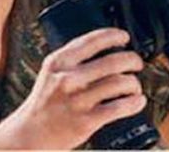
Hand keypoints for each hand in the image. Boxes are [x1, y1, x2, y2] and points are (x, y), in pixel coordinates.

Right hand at [0, 28, 145, 149]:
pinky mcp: (87, 120)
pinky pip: (119, 107)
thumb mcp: (51, 72)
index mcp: (59, 62)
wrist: (31, 133)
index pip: (92, 40)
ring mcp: (78, 100)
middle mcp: (68, 78)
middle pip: (113, 61)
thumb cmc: (44, 101)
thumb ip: (72, 58)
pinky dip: (134, 103)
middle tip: (136, 63)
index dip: (114, 36)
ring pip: (119, 83)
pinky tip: (137, 101)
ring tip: (135, 85)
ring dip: (134, 83)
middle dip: (132, 60)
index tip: (124, 37)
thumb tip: (103, 46)